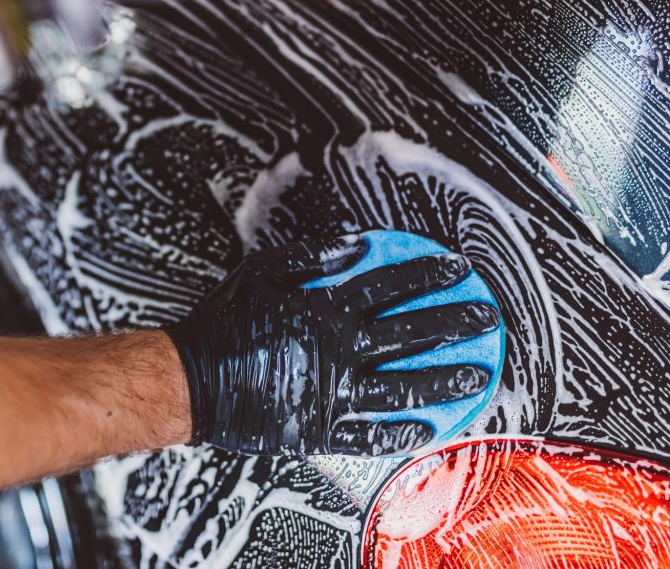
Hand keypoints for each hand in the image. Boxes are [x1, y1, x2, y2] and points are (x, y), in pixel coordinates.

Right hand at [166, 236, 499, 455]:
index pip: (388, 286)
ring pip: (401, 388)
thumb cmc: (221, 324)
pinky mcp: (320, 428)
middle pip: (409, 334)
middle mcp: (337, 351)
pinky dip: (400, 432)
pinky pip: (369, 434)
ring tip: (477, 376)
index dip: (427, 273)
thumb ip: (310, 258)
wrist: (192, 380)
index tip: (457, 267)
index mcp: (324, 311)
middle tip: (486, 317)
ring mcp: (332, 393)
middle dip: (453, 322)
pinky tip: (427, 428)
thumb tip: (354, 244)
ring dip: (443, 380)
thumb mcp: (260, 273)